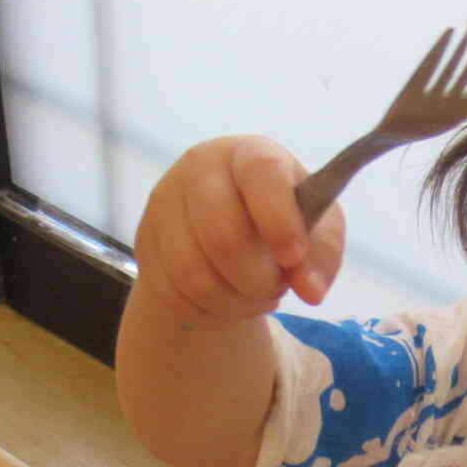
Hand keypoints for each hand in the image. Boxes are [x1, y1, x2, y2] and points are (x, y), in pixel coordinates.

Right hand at [133, 136, 345, 325]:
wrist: (228, 228)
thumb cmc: (280, 220)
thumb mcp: (316, 229)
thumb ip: (321, 254)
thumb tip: (311, 290)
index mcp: (249, 154)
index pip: (261, 173)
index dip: (279, 219)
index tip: (294, 258)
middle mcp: (199, 169)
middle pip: (222, 236)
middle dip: (258, 280)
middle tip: (277, 287)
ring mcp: (164, 204)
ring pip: (195, 276)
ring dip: (235, 302)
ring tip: (256, 295)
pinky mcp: (144, 241)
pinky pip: (174, 295)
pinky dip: (208, 312)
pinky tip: (226, 300)